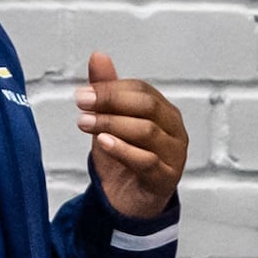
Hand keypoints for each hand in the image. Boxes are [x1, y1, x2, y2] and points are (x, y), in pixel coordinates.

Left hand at [75, 52, 186, 217]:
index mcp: (164, 111)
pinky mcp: (166, 179)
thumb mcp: (109, 122)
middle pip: (147, 106)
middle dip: (111, 102)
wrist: (129, 202)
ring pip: (146, 131)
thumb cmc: (124, 159)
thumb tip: (98, 56)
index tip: (82, 93)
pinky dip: (123, 149)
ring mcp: (174, 155)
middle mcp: (175, 130)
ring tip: (85, 124)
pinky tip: (103, 143)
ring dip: (112, 124)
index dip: (111, 88)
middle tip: (82, 103)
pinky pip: (146, 160)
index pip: (142, 90)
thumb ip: (106, 92)